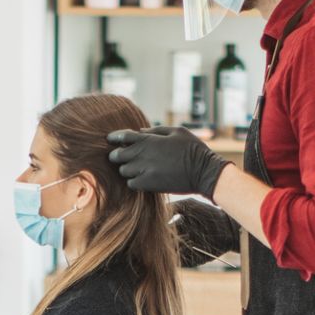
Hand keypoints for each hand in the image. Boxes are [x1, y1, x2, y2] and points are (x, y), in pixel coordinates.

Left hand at [106, 126, 230, 198]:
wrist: (203, 171)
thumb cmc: (193, 149)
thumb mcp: (177, 131)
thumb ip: (156, 130)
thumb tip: (140, 131)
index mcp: (149, 139)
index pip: (122, 136)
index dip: (114, 137)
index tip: (111, 140)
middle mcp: (143, 154)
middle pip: (116, 155)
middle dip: (117, 156)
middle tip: (124, 157)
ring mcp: (144, 170)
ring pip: (123, 171)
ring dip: (127, 169)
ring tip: (136, 169)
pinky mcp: (148, 184)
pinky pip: (131, 184)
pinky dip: (134, 181)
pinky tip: (142, 179)